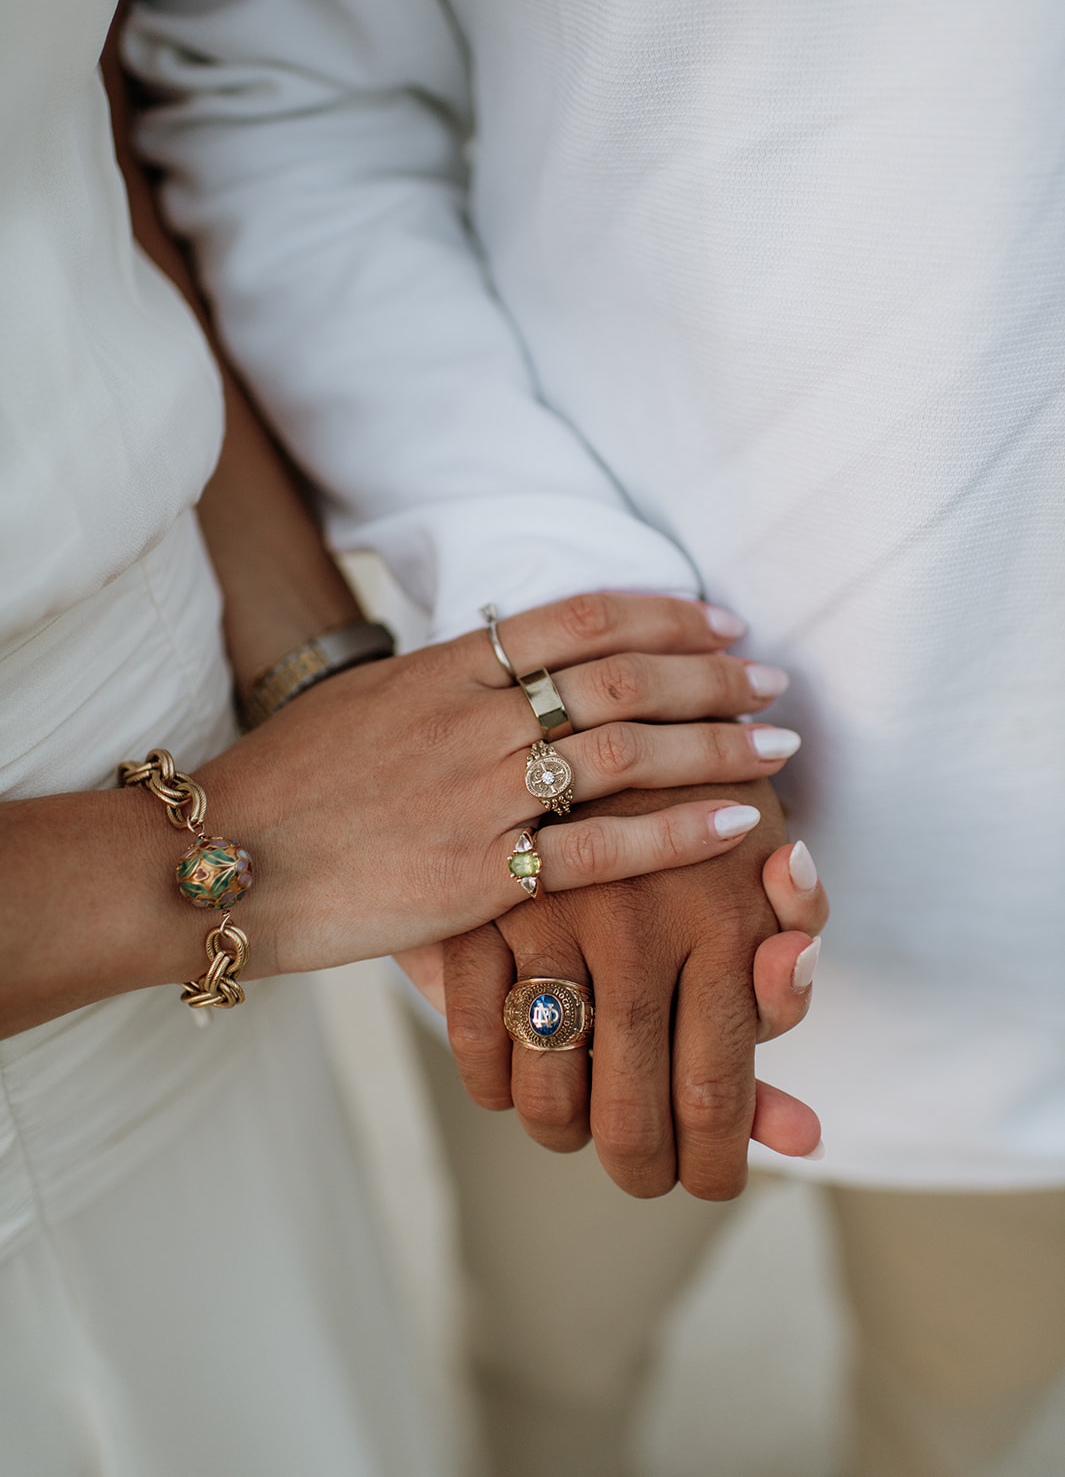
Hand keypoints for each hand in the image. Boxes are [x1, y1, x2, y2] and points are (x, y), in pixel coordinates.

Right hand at [204, 594, 796, 975]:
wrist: (219, 861)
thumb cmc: (289, 782)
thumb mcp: (366, 702)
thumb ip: (447, 682)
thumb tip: (511, 659)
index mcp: (443, 668)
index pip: (577, 618)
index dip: (663, 612)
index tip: (720, 619)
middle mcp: (470, 719)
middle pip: (621, 676)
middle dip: (712, 673)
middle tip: (772, 678)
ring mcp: (477, 795)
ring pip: (628, 753)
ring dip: (718, 742)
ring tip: (779, 745)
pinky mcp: (478, 875)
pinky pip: (603, 849)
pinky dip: (680, 831)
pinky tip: (738, 819)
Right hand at [442, 783, 828, 1200]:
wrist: (604, 716)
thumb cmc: (697, 821)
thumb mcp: (755, 902)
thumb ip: (776, 1012)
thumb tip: (805, 1138)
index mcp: (723, 922)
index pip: (718, 1094)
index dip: (712, 1164)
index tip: (707, 1184)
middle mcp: (639, 920)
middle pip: (627, 1112)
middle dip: (637, 1167)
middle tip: (643, 1174)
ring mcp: (549, 909)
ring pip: (541, 1089)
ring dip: (557, 1130)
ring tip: (575, 1126)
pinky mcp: (478, 900)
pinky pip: (472, 1037)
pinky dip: (487, 1080)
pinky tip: (511, 1078)